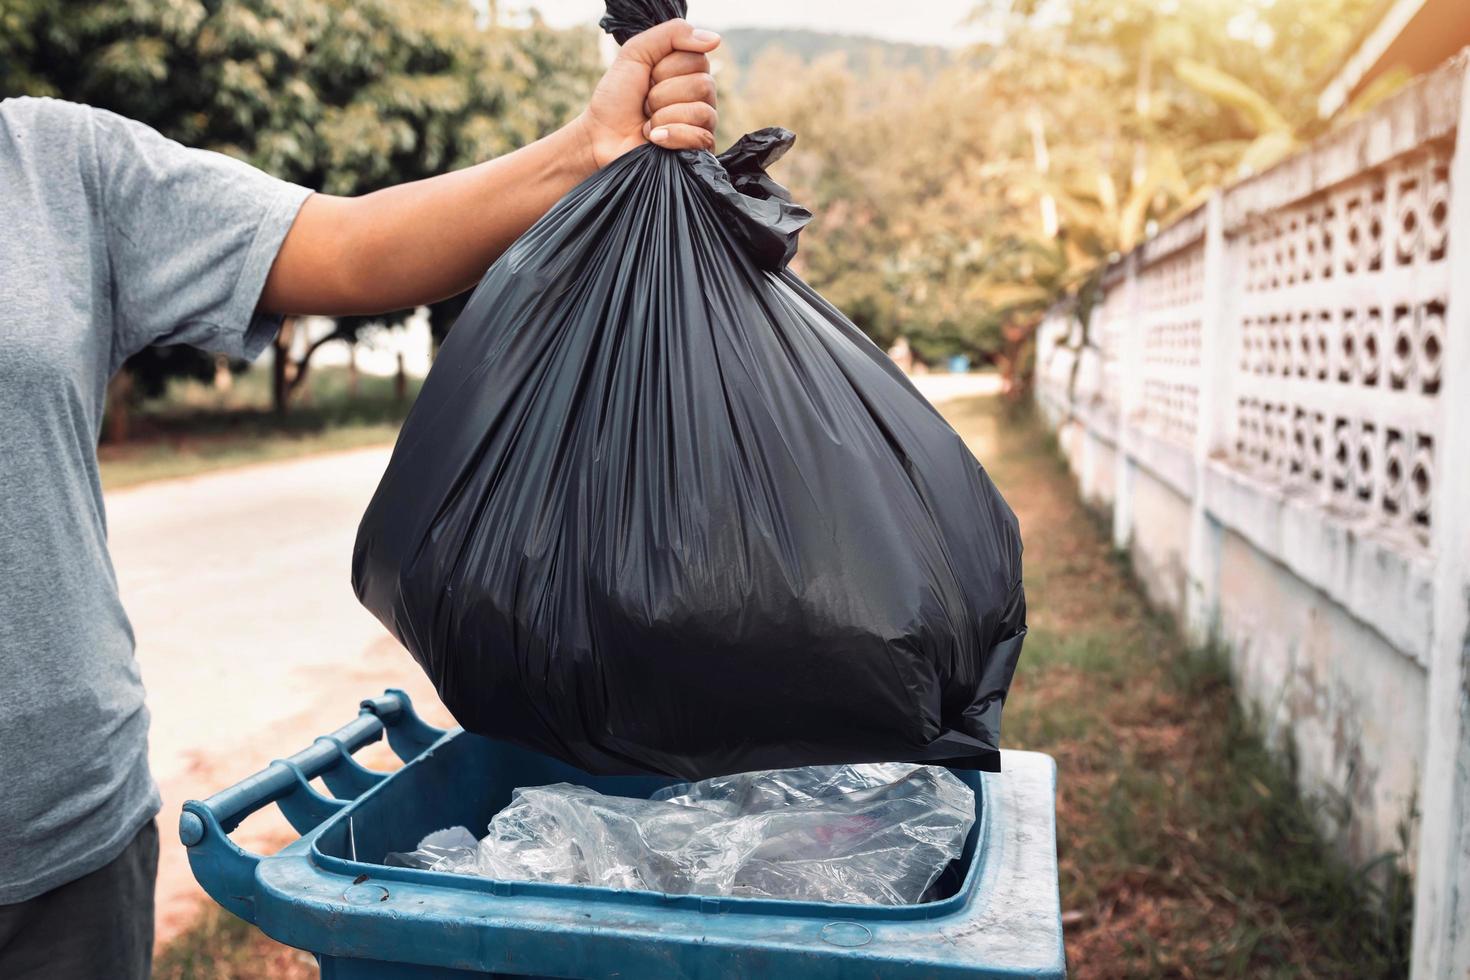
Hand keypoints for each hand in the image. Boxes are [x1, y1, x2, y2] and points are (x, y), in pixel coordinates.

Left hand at [573, 19, 720, 171]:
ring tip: (648, 122)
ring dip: (664, 116)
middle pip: (703, 85)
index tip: (647, 78)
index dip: (666, 68)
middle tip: (645, 103)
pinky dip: (671, 135)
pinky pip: (700, 137)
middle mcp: (701, 96)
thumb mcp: (636, 53)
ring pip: (701, 111)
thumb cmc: (616, 97)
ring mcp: (702, 125)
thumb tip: (716, 38)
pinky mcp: (698, 151)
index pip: (699, 59)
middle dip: (663, 94)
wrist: (601, 137)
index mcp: (689, 71)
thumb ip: (671, 34)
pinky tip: (655, 138)